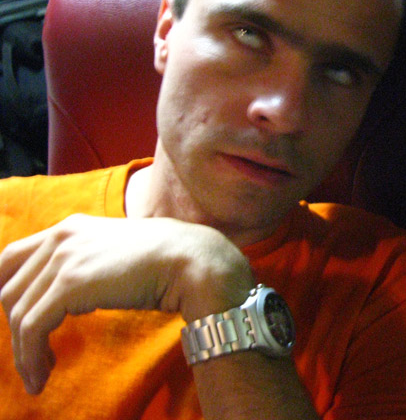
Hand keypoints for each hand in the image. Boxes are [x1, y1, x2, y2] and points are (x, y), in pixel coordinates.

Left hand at [0, 214, 252, 393]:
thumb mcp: (114, 254)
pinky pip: (32, 328)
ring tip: (37, 374)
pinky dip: (30, 357)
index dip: (8, 292)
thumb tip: (71, 292)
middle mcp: (61, 236)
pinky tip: (42, 374)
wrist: (191, 261)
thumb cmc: (165, 261)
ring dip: (22, 351)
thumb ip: (88, 263)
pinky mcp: (70, 285)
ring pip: (18, 312)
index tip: (21, 322)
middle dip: (14, 325)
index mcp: (71, 227)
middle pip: (8, 287)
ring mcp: (64, 258)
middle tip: (32, 351)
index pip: (11, 258)